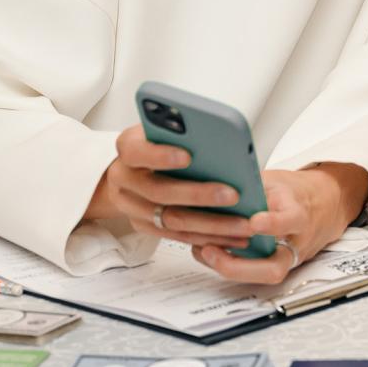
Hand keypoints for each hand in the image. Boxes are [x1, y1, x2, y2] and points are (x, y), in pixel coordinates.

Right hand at [86, 125, 255, 251]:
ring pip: (172, 220)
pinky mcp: (145, 226)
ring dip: (212, 224)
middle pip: (159, 191)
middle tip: (233, 195)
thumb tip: (221, 138)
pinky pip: (178, 236)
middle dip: (199, 195)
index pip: (135, 151)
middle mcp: (125, 179)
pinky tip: (234, 236)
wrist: (131, 169)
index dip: (160, 155)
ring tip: (243, 223)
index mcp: (128, 148)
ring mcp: (133, 206)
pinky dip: (209, 238)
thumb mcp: (165, 128)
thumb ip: (183, 132)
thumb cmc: (157, 143)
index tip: (189, 156)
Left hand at [190, 164, 366, 285]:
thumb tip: (213, 184)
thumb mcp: (276, 180)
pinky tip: (207, 252)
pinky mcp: (277, 265)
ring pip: (262, 276)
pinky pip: (254, 273)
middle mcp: (296, 242)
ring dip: (229, 268)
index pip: (290, 221)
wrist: (326, 205)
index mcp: (299, 213)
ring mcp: (288, 259)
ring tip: (203, 252)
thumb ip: (252, 188)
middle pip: (275, 267)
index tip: (253, 222)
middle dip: (239, 266)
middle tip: (210, 250)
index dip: (272, 224)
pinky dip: (229, 264)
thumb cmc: (296, 192)